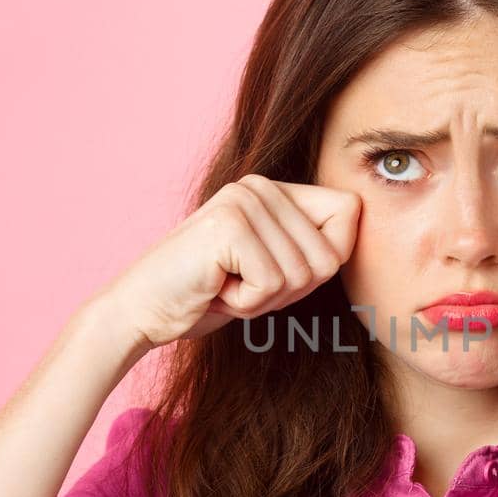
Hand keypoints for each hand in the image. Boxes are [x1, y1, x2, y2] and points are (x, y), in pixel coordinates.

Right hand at [100, 174, 361, 346]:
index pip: (349, 212)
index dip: (327, 258)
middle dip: (290, 291)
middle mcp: (260, 185)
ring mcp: (244, 200)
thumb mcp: (273, 270)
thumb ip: (310, 252)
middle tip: (241, 285)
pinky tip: (215, 288)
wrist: (142, 311)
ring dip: (265, 299)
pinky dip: (246, 304)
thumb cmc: (208, 295)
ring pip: (303, 274)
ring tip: (225, 285)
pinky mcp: (229, 224)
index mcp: (275, 189)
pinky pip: (273, 284)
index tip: (277, 274)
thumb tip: (355, 250)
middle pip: (329, 255)